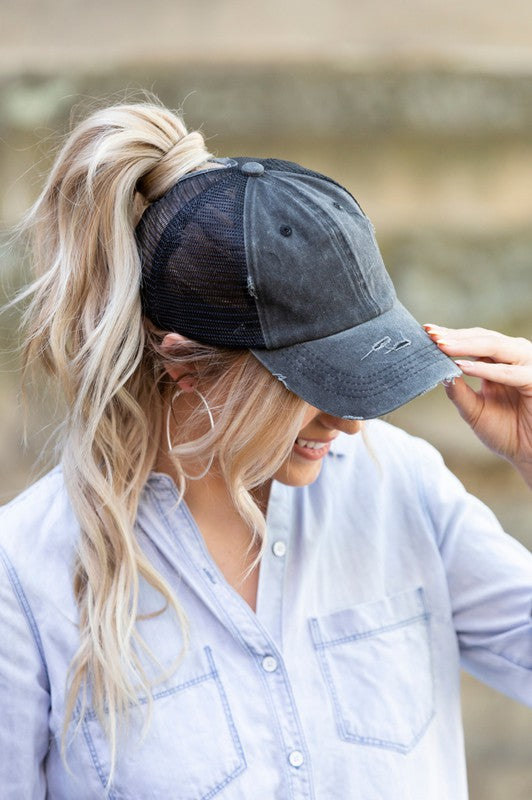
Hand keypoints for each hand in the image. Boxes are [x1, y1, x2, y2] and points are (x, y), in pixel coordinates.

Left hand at [424, 324, 531, 486]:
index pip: (475, 341)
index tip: (427, 333)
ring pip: (496, 347)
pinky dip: (486, 369)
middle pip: (484, 338)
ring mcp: (528, 366)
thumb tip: (439, 372)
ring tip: (442, 346)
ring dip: (467, 346)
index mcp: (500, 362)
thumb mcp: (474, 411)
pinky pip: (509, 372)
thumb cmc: (506, 433)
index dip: (451, 337)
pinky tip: (463, 367)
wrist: (528, 454)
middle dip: (455, 337)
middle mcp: (515, 358)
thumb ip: (458, 392)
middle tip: (430, 335)